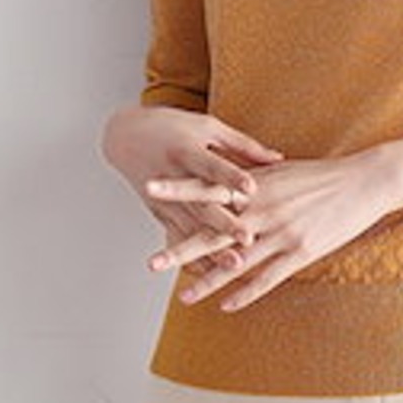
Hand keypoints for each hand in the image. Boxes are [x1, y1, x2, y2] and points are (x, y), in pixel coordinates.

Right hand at [101, 103, 285, 272]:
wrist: (125, 136)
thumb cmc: (172, 126)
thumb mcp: (207, 127)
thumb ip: (242, 145)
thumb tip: (277, 158)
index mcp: (187, 150)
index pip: (213, 166)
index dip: (231, 177)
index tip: (252, 188)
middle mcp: (174, 177)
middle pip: (202, 204)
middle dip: (225, 224)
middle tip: (248, 239)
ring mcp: (164, 200)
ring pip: (190, 229)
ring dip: (211, 250)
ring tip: (234, 266)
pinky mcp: (159, 214)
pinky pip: (177, 239)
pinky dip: (192, 258)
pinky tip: (209, 277)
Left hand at [144, 151, 395, 311]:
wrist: (364, 181)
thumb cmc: (321, 175)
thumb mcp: (280, 170)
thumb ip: (250, 178)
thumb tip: (223, 177)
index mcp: (256, 184)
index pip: (209, 186)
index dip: (179, 189)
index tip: (150, 189)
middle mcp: (264, 208)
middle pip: (215, 231)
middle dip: (182, 248)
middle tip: (152, 262)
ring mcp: (282, 232)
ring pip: (237, 261)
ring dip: (208, 281)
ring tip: (182, 298)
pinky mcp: (301, 251)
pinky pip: (267, 278)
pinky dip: (245, 293)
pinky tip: (226, 306)